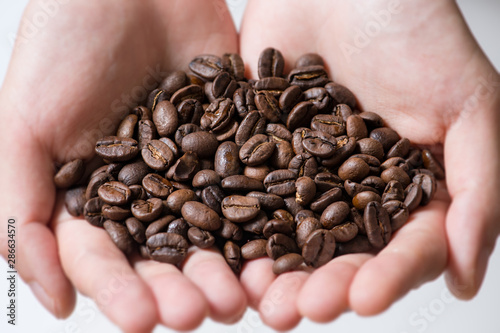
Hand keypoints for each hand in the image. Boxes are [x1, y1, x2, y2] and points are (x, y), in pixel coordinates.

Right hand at [0, 0, 245, 330]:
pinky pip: (253, 182)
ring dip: (225, 265)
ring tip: (242, 295)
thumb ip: (20, 209)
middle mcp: (145, 188)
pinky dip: (264, 214)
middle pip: (164, 252)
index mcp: (92, 193)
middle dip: (180, 286)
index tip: (141, 320)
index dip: (119, 290)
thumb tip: (52, 298)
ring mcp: (194, 165)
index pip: (104, 257)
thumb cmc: (64, 44)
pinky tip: (278, 246)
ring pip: (212, 227)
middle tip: (200, 313)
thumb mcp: (23, 125)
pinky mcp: (235, 138)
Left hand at [239, 0, 499, 328]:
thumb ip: (478, 189)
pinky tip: (219, 250)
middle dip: (318, 284)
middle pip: (337, 252)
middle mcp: (353, 187)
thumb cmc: (416, 28)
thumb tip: (467, 278)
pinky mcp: (257, 147)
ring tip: (253, 297)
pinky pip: (241, 190)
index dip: (386, 278)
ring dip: (270, 269)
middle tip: (293, 311)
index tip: (363, 299)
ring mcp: (302, 170)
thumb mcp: (468, 104)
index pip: (402, 248)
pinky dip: (230, 221)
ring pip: (285, 232)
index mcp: (408, 186)